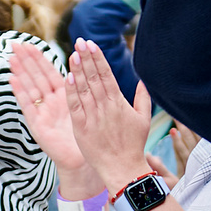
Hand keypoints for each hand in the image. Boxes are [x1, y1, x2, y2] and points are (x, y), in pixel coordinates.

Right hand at [6, 43, 82, 174]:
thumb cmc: (86, 135)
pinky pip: (28, 106)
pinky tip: (12, 79)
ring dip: (20, 72)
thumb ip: (82, 88)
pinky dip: (20, 92)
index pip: (49, 72)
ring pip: (30, 87)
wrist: (81, 160)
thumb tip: (82, 65)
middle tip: (14, 44)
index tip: (29, 43)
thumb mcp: (86, 107)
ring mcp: (42, 112)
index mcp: (64, 95)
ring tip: (11, 57)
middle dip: (26, 60)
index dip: (39, 58)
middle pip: (36, 76)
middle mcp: (50, 102)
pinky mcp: (37, 124)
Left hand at [66, 41, 155, 191]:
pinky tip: (67, 78)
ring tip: (72, 54)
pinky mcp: (82, 128)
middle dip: (86, 58)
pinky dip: (71, 92)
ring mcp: (93, 117)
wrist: (123, 169)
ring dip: (77, 70)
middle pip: (94, 77)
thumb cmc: (134, 145)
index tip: (91, 44)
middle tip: (79, 41)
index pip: (106, 75)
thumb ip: (142, 98)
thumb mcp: (143, 119)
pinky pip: (75, 107)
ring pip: (83, 89)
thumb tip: (142, 80)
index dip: (98, 58)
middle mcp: (105, 107)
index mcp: (119, 103)